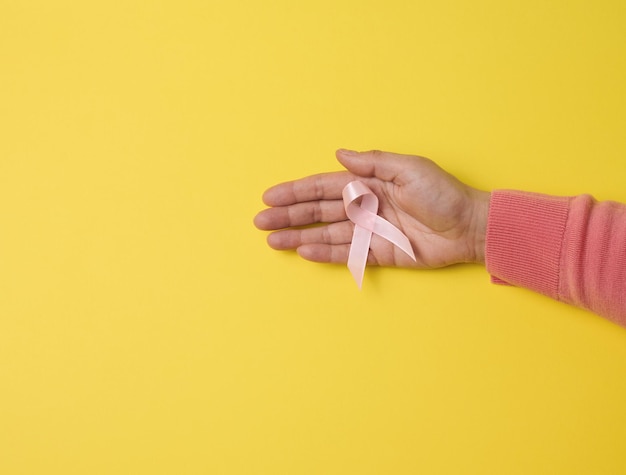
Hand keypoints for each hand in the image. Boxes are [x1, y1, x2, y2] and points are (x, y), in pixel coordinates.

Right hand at [254, 149, 489, 267]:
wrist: (469, 226)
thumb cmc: (443, 193)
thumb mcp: (409, 168)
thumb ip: (372, 163)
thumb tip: (338, 154)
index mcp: (368, 184)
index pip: (323, 187)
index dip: (296, 191)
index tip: (270, 195)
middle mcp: (363, 207)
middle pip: (318, 211)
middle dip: (288, 215)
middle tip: (260, 220)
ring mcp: (369, 232)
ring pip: (326, 234)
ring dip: (299, 236)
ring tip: (272, 240)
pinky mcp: (378, 253)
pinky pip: (346, 254)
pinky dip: (324, 253)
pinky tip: (303, 251)